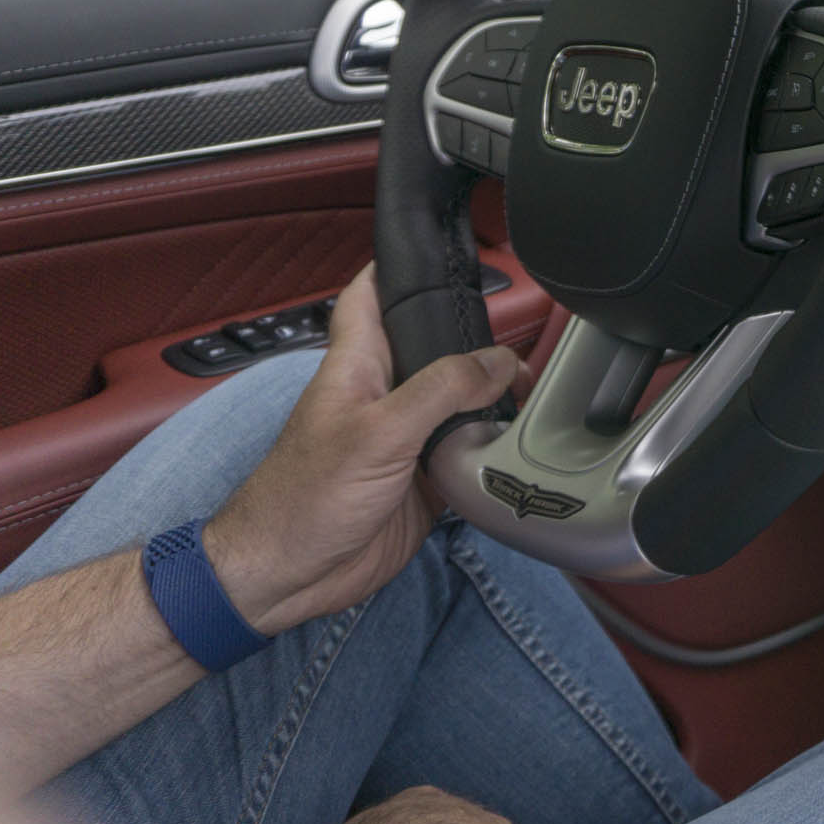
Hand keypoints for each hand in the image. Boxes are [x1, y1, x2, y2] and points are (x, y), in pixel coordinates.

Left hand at [203, 268, 521, 635]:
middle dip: (474, 337)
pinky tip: (518, 447)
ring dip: (492, 399)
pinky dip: (493, 451)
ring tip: (534, 389)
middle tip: (521, 330)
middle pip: (434, 349)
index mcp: (359, 366)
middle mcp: (385, 396)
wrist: (289, 577)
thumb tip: (498, 361)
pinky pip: (468, 454)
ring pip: (459, 403)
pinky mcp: (425, 481)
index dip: (398, 266)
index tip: (436, 246)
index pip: (372, 297)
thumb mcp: (379, 431)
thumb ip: (442, 389)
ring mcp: (405, 440)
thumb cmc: (302, 500)